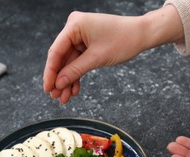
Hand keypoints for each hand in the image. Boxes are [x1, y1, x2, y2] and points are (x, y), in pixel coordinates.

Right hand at [43, 5, 183, 103]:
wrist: (142, 35)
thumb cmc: (123, 40)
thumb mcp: (96, 58)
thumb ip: (75, 71)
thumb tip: (58, 83)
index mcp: (74, 25)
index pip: (56, 52)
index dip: (50, 72)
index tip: (47, 88)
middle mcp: (74, 28)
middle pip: (61, 58)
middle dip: (59, 79)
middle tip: (56, 97)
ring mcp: (80, 36)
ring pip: (69, 63)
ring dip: (67, 80)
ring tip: (65, 98)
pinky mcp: (86, 43)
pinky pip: (77, 61)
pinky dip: (76, 75)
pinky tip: (74, 90)